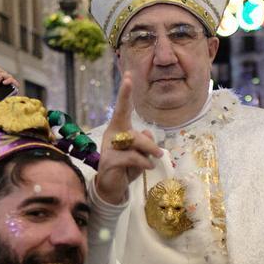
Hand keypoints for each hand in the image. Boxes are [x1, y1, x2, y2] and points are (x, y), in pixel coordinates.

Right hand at [93, 72, 162, 203]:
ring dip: (148, 152)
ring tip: (155, 159)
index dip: (125, 93)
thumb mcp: (141, 153)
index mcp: (118, 128)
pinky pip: (131, 157)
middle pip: (128, 124)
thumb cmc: (127, 167)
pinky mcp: (108, 161)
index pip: (122, 108)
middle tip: (151, 132)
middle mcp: (111, 134)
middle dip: (139, 126)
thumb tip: (147, 133)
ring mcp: (108, 148)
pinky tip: (148, 167)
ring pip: (134, 142)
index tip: (128, 75)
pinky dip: (143, 163)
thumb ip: (145, 141)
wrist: (112, 188)